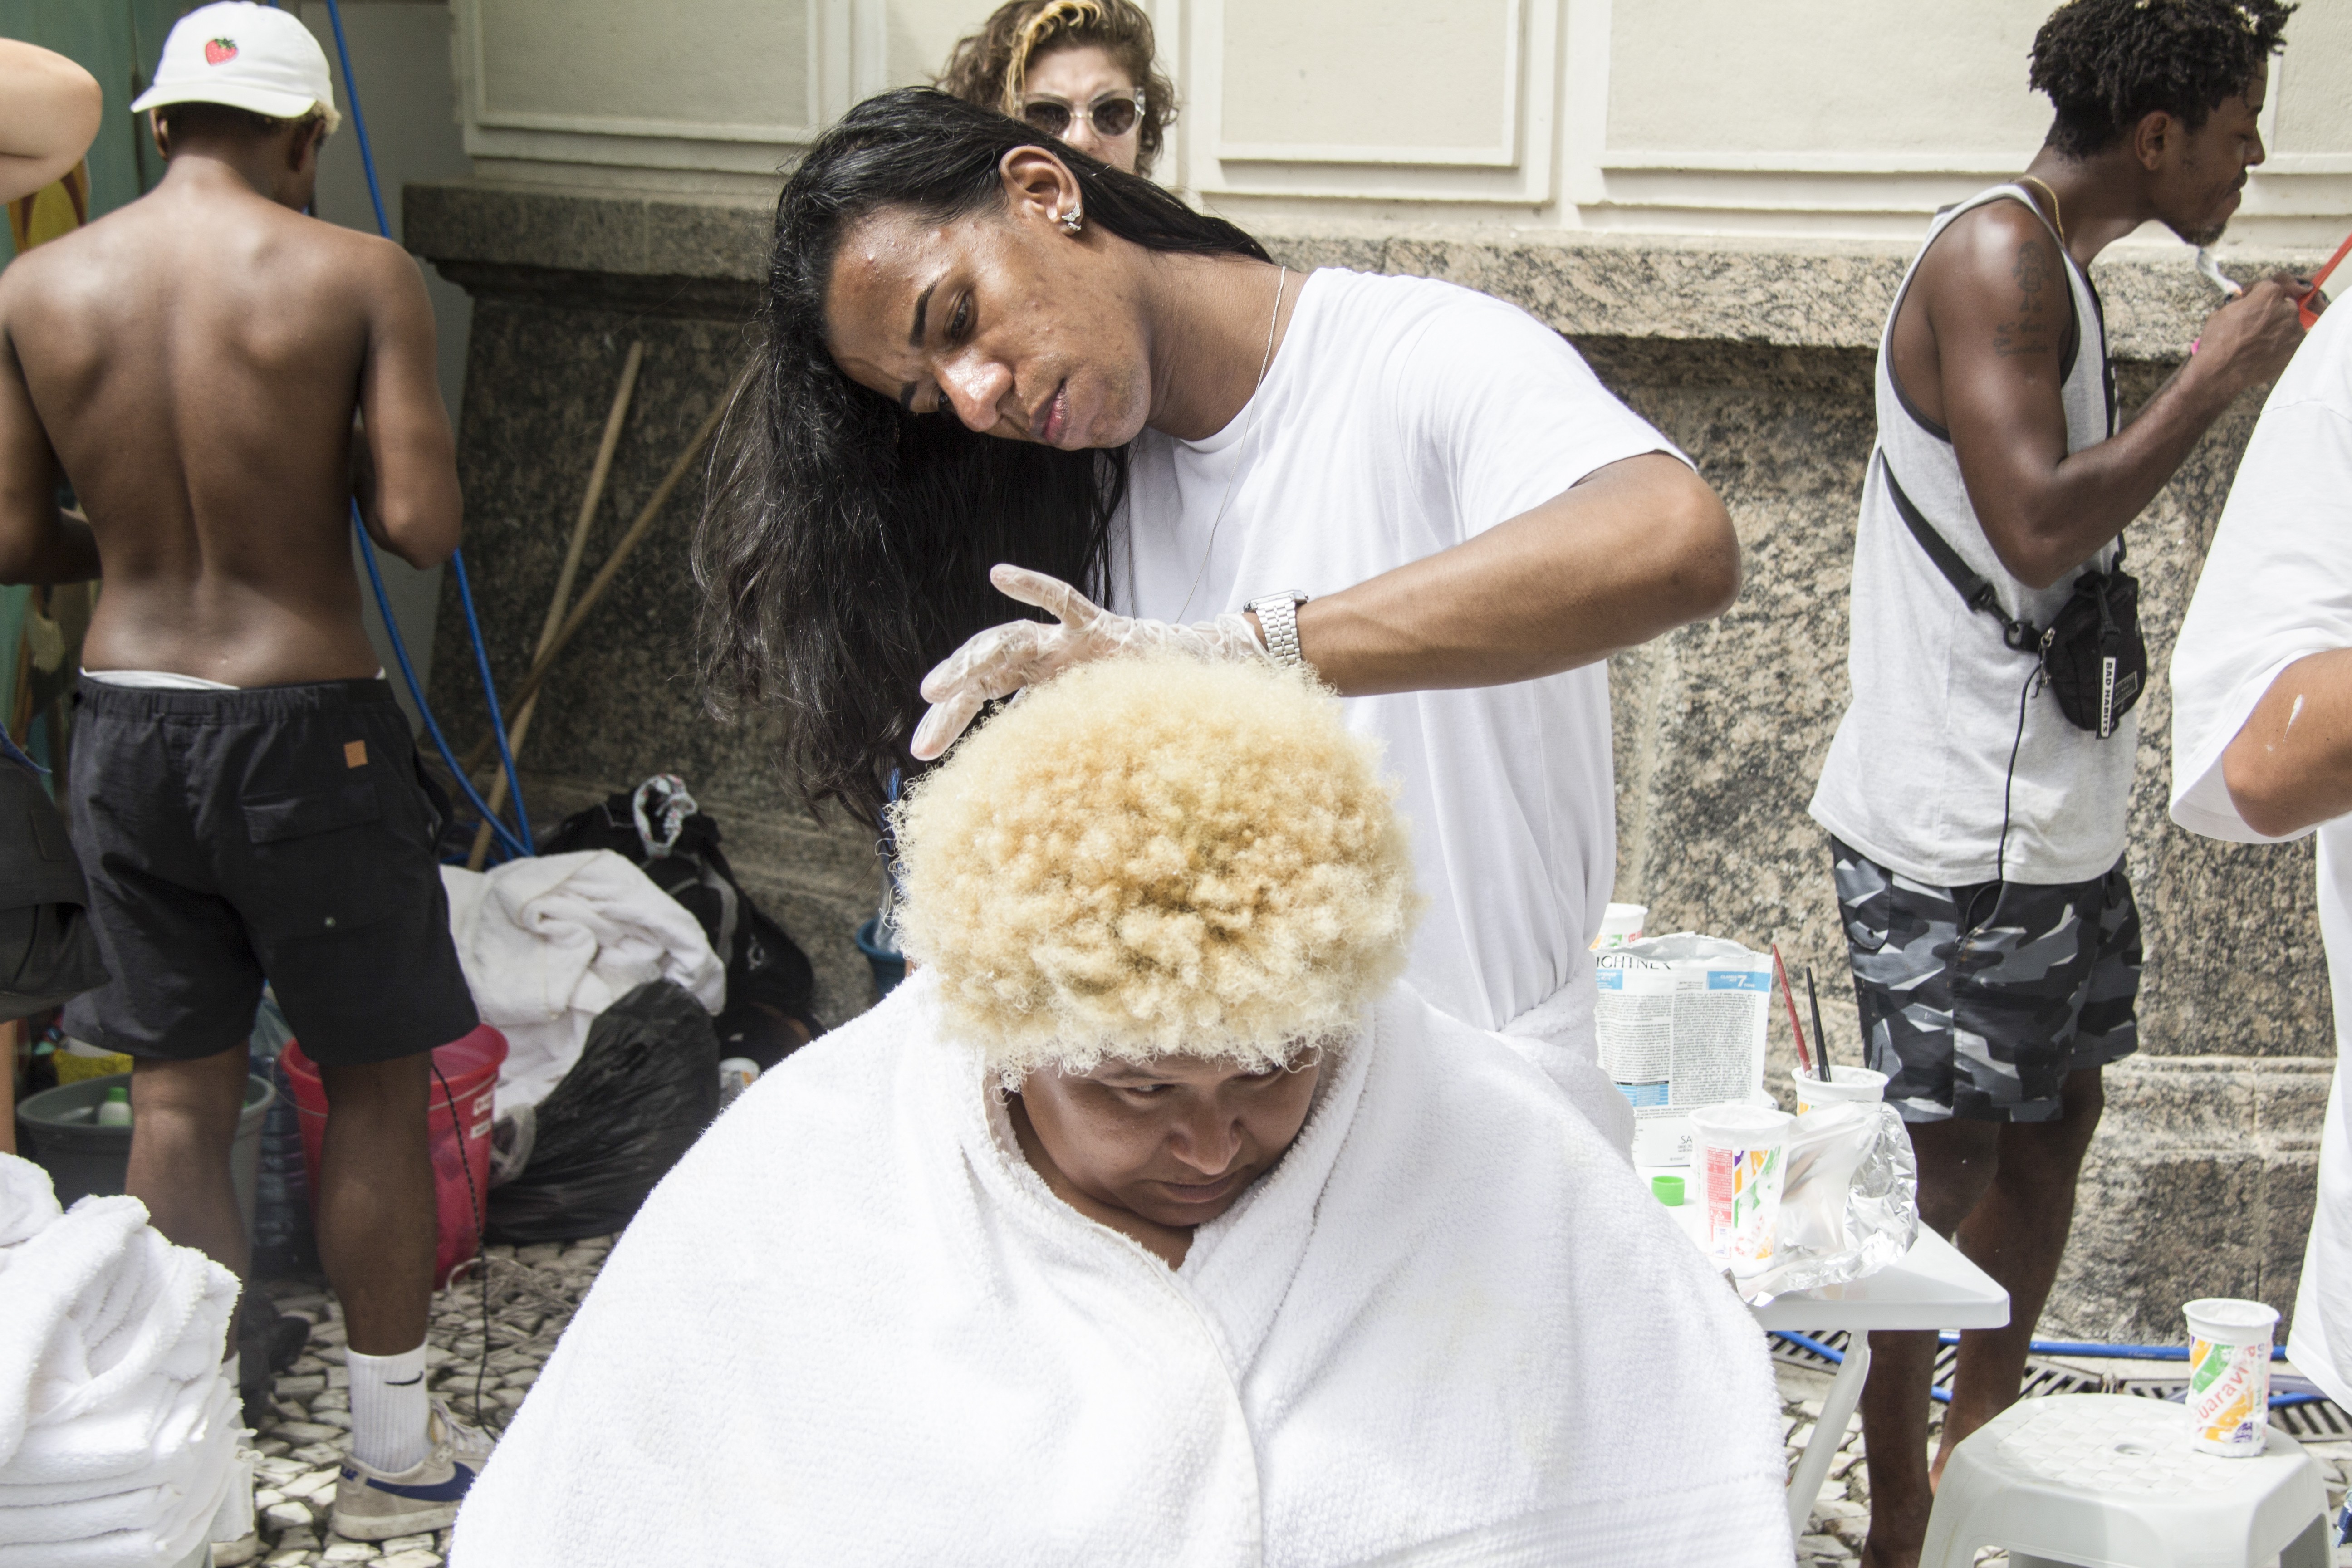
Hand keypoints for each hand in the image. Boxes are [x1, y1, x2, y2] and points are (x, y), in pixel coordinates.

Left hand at [909, 563, 1265, 758]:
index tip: (919, 754)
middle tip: (922, 733)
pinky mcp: (1099, 625)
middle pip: (987, 667)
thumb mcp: (1089, 736)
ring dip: (971, 660)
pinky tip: (999, 575)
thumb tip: (1020, 795)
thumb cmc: (1138, 705)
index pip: (982, 696)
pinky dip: (1032, 586)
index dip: (949, 721)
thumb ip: (1054, 749)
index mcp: (1036, 682)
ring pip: (1010, 639)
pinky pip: (1064, 600)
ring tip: (937, 686)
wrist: (1193, 673)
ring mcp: (1068, 639)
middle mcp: (1045, 656)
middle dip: (952, 697)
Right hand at [2194, 272, 2314, 392]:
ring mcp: (2294, 330)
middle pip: (2283, 304)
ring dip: (2277, 328)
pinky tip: (2265, 351)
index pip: (2268, 286)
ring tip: (2259, 341)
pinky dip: (2281, 345)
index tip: (2249, 300)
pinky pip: (2290, 342)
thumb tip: (2243, 302)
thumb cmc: (2218, 341)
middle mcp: (2287, 308)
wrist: (2222, 372)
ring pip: (2288, 324)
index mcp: (2269, 294)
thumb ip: (2240, 303)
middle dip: (2271, 310)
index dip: (2256, 293)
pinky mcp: (2295, 349)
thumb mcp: (2222, 312)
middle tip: (2255, 323)